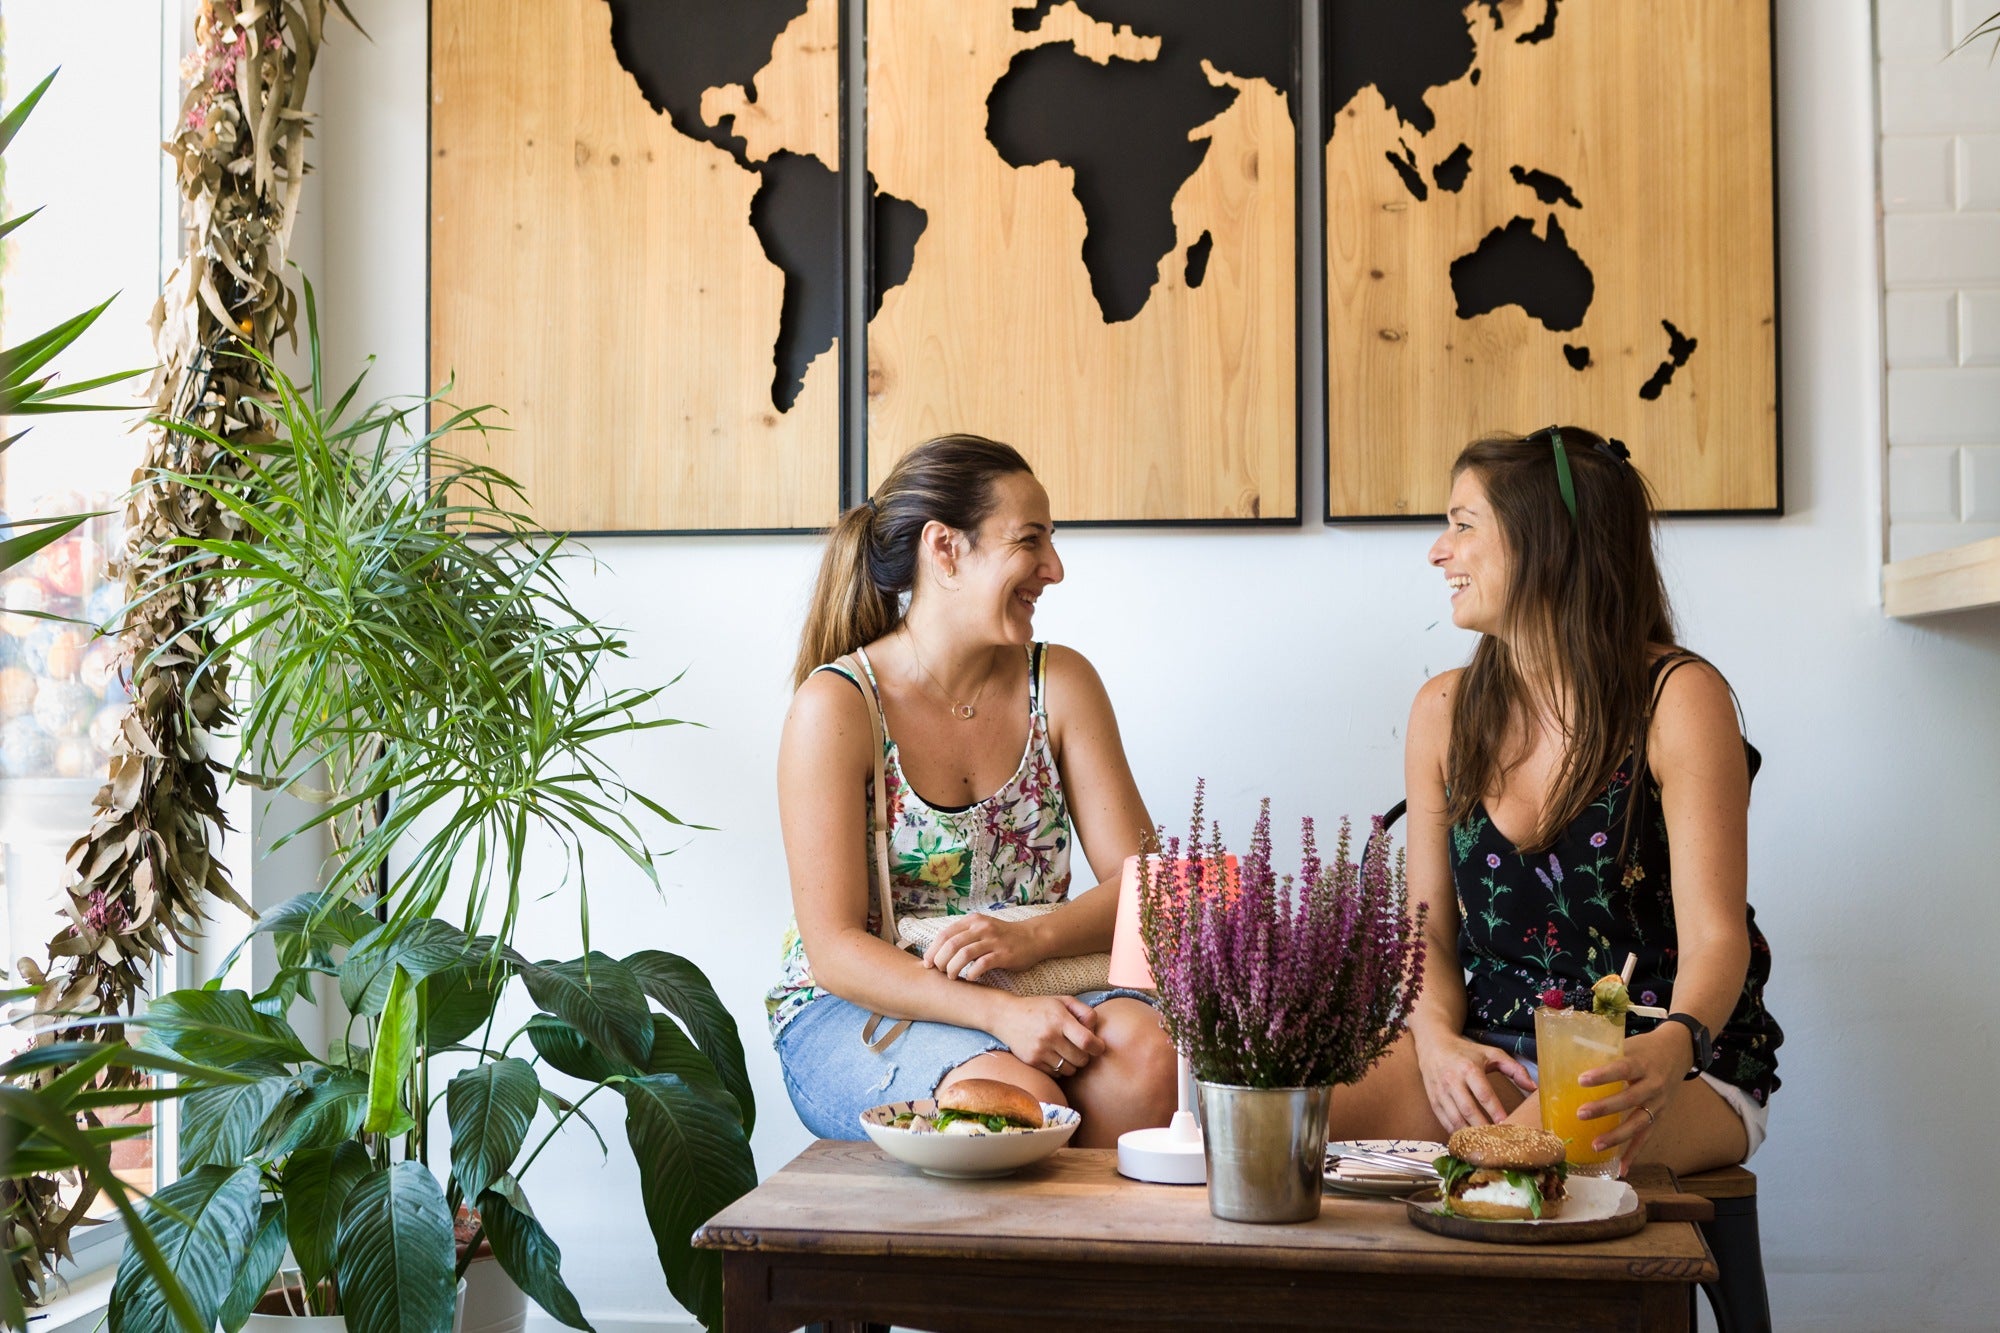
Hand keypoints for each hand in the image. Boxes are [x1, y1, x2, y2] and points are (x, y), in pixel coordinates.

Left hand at [924, 912, 1044, 981]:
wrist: (1033, 937)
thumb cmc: (1003, 937)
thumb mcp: (982, 928)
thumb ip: (964, 935)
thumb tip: (938, 952)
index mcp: (973, 921)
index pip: (944, 934)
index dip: (932, 950)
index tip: (927, 964)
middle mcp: (981, 928)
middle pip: (951, 944)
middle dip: (940, 960)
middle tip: (939, 972)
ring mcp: (993, 940)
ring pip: (964, 954)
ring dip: (953, 968)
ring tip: (952, 977)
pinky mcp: (1003, 954)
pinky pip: (982, 964)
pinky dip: (972, 973)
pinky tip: (970, 979)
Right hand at [988, 995, 1103, 1076]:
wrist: (1006, 1016)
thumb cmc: (1040, 1008)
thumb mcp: (1063, 1001)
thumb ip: (1084, 1012)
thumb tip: (1096, 1031)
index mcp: (1059, 1019)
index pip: (1086, 1041)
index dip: (1097, 1047)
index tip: (1098, 1047)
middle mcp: (1049, 1036)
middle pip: (1081, 1059)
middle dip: (1085, 1056)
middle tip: (1080, 1048)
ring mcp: (1039, 1051)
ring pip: (1069, 1070)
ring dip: (1072, 1064)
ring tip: (1066, 1052)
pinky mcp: (1032, 1062)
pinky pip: (1056, 1074)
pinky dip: (1059, 1068)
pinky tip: (1054, 1056)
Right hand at [1413, 1028, 1536, 1131]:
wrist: (1433, 1045)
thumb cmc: (1466, 1052)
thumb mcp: (1491, 1054)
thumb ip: (1515, 1069)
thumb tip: (1533, 1087)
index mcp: (1469, 1069)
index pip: (1484, 1094)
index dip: (1496, 1111)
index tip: (1507, 1124)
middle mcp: (1452, 1081)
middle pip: (1469, 1110)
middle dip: (1483, 1127)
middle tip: (1497, 1140)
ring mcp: (1441, 1092)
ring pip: (1455, 1119)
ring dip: (1470, 1134)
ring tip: (1484, 1143)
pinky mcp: (1433, 1100)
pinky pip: (1445, 1121)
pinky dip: (1457, 1132)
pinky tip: (1468, 1139)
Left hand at [1577, 1026, 1693, 1164]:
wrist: (1678, 1051)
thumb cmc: (1645, 1048)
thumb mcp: (1628, 1044)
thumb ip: (1604, 1053)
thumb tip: (1567, 1058)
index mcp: (1642, 1063)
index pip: (1622, 1069)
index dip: (1603, 1075)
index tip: (1581, 1080)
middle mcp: (1653, 1085)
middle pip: (1629, 1099)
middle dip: (1605, 1108)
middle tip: (1581, 1114)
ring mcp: (1658, 1104)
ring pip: (1638, 1123)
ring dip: (1617, 1137)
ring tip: (1595, 1145)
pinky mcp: (1660, 1117)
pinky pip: (1646, 1138)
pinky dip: (1634, 1154)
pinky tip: (1621, 1169)